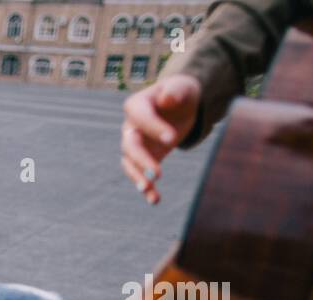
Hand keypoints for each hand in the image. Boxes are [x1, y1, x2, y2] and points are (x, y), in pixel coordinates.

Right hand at [120, 74, 200, 204]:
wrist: (181, 105)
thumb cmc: (181, 93)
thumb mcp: (182, 88)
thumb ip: (175, 91)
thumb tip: (166, 100)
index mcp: (136, 106)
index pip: (139, 118)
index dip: (153, 128)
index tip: (171, 139)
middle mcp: (130, 128)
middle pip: (130, 146)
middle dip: (142, 161)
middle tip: (158, 173)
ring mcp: (134, 146)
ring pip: (130, 164)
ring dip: (139, 178)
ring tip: (149, 190)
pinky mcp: (144, 160)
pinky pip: (141, 175)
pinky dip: (147, 189)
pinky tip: (155, 200)